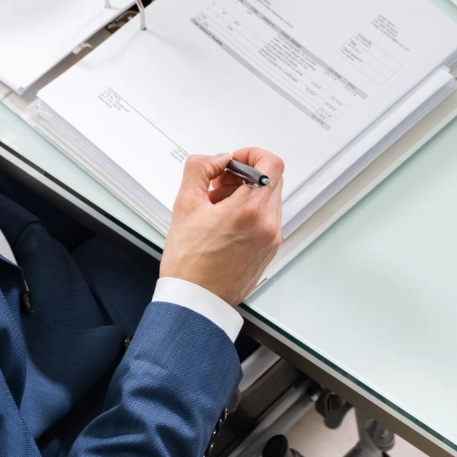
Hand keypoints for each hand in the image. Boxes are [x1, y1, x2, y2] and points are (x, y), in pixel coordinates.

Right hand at [161, 148, 284, 305]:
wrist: (196, 302)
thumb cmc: (189, 264)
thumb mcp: (184, 205)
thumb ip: (200, 169)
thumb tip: (216, 159)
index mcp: (249, 210)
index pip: (271, 163)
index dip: (251, 154)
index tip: (232, 162)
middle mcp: (267, 225)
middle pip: (271, 179)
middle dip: (243, 174)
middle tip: (218, 184)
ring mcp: (271, 239)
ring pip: (268, 199)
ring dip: (246, 193)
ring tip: (216, 207)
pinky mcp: (269, 250)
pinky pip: (266, 219)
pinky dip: (249, 212)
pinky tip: (223, 223)